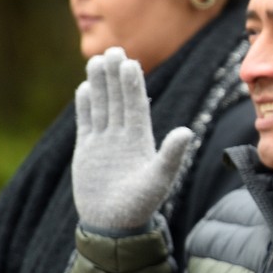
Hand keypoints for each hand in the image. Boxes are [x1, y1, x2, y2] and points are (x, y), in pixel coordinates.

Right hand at [72, 47, 192, 229]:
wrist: (115, 223)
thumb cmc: (141, 204)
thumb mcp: (160, 178)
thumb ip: (172, 154)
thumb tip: (187, 131)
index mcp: (141, 139)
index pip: (136, 105)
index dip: (133, 84)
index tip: (131, 62)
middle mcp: (123, 136)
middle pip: (118, 100)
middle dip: (116, 76)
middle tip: (113, 49)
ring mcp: (104, 142)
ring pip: (102, 106)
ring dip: (100, 84)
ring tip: (97, 60)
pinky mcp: (87, 150)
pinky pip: (86, 123)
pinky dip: (85, 107)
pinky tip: (84, 88)